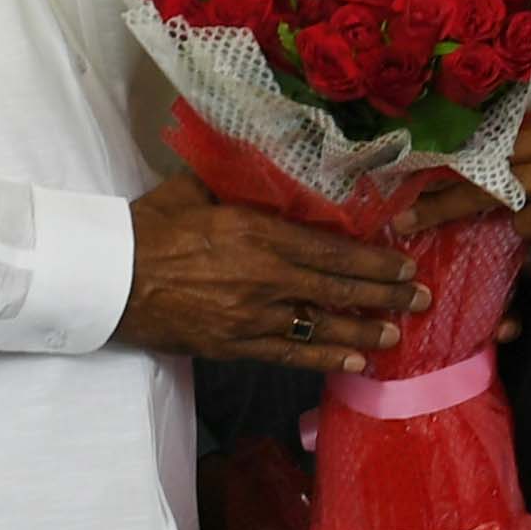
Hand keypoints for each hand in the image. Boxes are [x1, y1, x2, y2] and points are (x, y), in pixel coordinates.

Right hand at [116, 174, 424, 371]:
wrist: (108, 277)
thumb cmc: (150, 226)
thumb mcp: (198, 189)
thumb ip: (240, 182)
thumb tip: (271, 166)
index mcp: (258, 232)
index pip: (332, 250)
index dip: (374, 260)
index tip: (405, 263)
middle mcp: (264, 277)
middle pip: (337, 289)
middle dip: (385, 296)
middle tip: (422, 300)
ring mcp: (251, 316)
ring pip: (320, 326)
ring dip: (364, 332)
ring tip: (398, 336)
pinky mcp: (233, 345)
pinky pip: (289, 355)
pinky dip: (325, 360)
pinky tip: (354, 363)